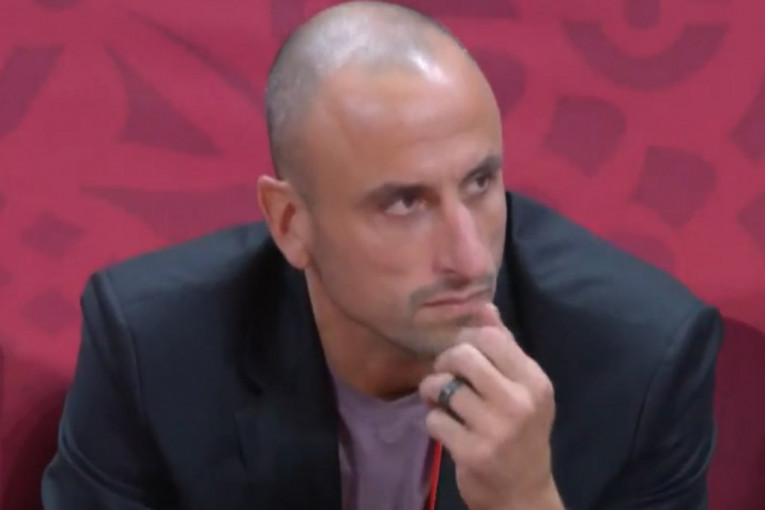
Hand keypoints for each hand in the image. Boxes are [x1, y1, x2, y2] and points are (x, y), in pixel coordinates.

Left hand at [419, 303, 562, 509]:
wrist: (522, 494)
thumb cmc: (520, 433)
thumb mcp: (522, 390)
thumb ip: (503, 347)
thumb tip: (483, 306)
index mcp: (534, 381)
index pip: (491, 337)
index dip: (467, 340)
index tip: (463, 356)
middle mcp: (519, 402)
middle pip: (463, 356)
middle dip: (444, 363)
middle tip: (445, 376)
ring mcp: (496, 429)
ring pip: (443, 386)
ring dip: (432, 392)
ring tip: (439, 401)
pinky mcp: (472, 452)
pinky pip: (434, 419)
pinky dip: (432, 420)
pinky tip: (445, 426)